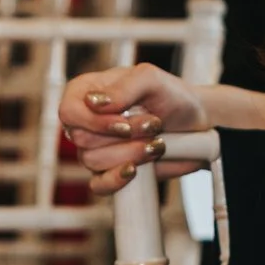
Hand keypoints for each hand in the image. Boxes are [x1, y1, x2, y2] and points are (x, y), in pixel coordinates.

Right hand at [59, 61, 206, 195]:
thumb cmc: (171, 95)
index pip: (68, 111)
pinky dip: (115, 180)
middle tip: (153, 125)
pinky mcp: (109, 172)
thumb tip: (93, 103)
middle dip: (122, 136)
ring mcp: (96, 149)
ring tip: (156, 142)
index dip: (94, 121)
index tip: (124, 123)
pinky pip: (98, 185)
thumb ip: (123, 87)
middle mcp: (87, 121)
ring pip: (93, 161)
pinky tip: (134, 170)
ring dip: (130, 153)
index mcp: (86, 92)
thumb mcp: (150, 79)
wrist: (196, 123)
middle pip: (82, 139)